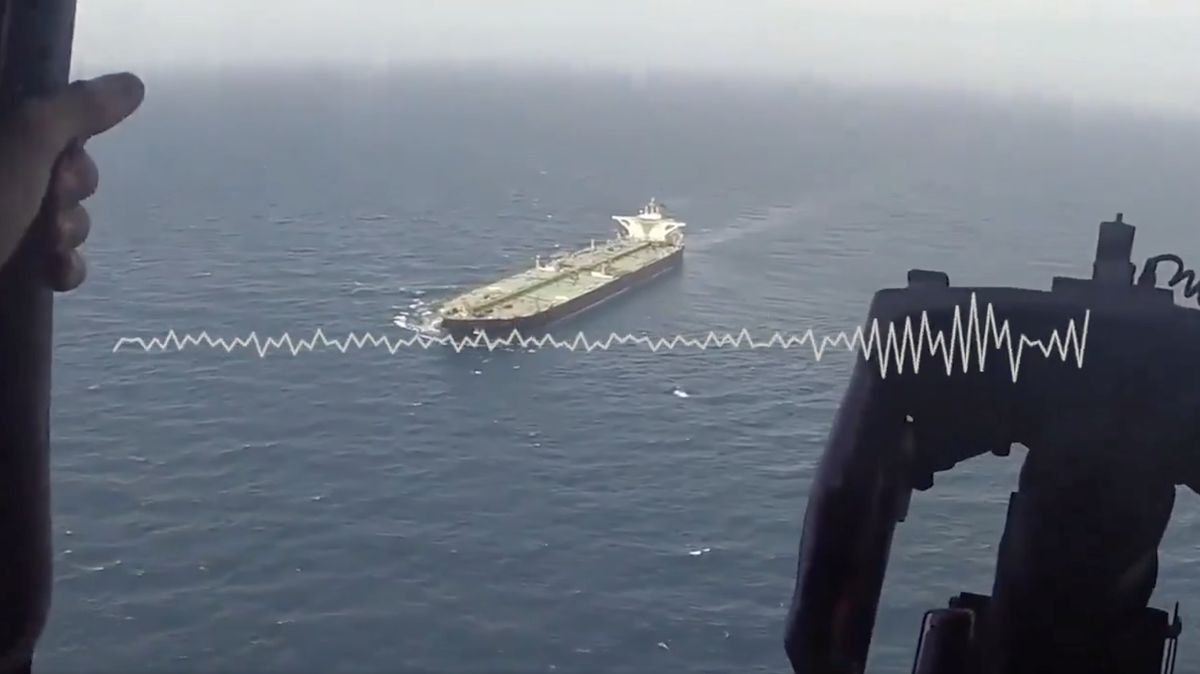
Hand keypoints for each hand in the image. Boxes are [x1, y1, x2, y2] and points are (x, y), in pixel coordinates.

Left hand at [0, 72, 143, 289]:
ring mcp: (1, 213)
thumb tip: (133, 84)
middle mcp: (0, 166)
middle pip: (61, 164)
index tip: (66, 153)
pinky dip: (62, 264)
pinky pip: (53, 253)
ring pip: (61, 211)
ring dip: (69, 230)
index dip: (73, 136)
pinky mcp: (5, 257)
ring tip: (49, 246)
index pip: (50, 114)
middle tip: (53, 199)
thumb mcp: (28, 139)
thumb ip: (80, 108)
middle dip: (73, 189)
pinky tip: (53, 273)